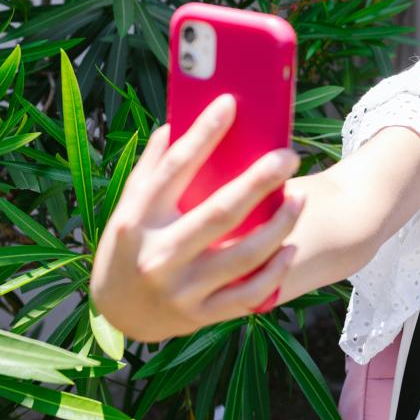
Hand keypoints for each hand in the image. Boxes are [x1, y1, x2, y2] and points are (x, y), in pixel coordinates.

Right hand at [89, 94, 303, 341]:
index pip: (175, 168)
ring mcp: (182, 289)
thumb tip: (179, 119)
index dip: (204, 134)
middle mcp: (159, 255)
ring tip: (300, 198)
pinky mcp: (202, 315)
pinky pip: (249, 294)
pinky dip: (274, 271)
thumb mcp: (129, 205)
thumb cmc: (131, 243)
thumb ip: (153, 166)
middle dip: (259, 181)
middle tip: (288, 156)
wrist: (118, 312)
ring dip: (279, 225)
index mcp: (138, 219)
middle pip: (220, 212)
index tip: (230, 104)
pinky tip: (289, 247)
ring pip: (244, 255)